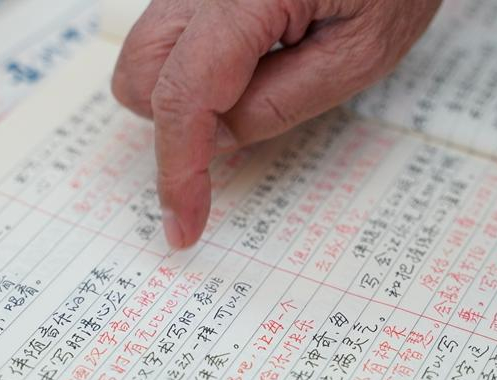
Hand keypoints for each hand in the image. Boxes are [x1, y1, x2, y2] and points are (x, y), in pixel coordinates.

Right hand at [112, 0, 441, 247]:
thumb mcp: (357, 56)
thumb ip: (278, 105)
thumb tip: (214, 140)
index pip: (183, 95)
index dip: (179, 171)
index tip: (183, 225)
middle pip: (139, 74)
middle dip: (177, 125)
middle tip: (243, 125)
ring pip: (145, 56)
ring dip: (183, 95)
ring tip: (258, 80)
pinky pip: (168, 38)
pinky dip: (193, 68)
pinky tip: (250, 60)